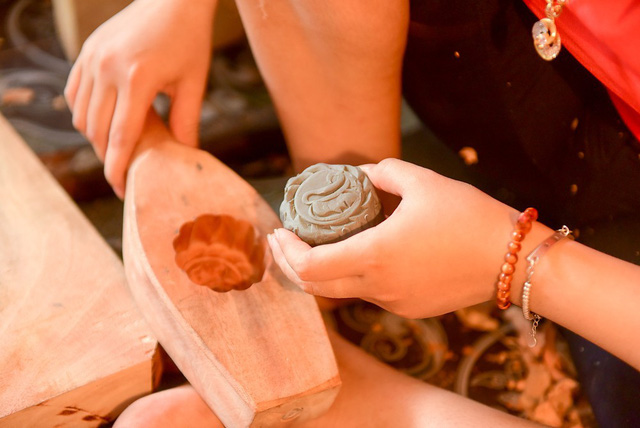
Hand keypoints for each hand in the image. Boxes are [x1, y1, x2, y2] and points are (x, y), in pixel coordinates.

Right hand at [64, 0, 215, 196]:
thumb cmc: (189, 40)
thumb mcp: (194, 83)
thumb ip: (186, 122)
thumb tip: (188, 158)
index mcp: (138, 79)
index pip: (121, 137)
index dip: (119, 169)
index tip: (124, 192)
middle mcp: (107, 69)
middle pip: (97, 131)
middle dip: (108, 158)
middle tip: (125, 174)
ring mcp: (91, 59)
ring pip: (82, 116)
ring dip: (96, 138)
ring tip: (118, 149)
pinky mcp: (85, 52)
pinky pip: (75, 95)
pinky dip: (85, 114)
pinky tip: (103, 122)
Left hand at [268, 158, 535, 318]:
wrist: (512, 259)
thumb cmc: (467, 216)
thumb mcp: (422, 181)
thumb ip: (382, 173)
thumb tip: (360, 174)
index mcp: (374, 255)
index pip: (309, 267)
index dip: (286, 252)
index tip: (279, 231)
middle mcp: (378, 287)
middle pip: (316, 287)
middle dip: (292, 264)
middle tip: (284, 240)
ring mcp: (394, 303)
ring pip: (343, 291)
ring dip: (324, 271)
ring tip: (322, 242)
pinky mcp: (410, 309)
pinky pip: (371, 294)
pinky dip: (354, 277)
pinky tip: (364, 254)